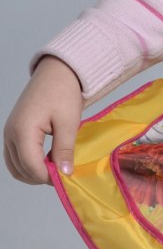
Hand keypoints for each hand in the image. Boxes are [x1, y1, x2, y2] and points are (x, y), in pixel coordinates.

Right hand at [3, 56, 82, 184]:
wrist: (58, 71)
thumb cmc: (64, 92)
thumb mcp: (68, 122)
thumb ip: (64, 150)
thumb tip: (64, 174)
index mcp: (22, 131)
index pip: (31, 167)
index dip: (48, 177)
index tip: (66, 177)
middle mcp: (10, 133)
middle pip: (20, 169)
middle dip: (41, 176)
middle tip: (62, 173)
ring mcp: (9, 132)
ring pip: (15, 166)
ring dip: (33, 172)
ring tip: (56, 166)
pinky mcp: (13, 131)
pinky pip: (15, 156)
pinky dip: (28, 163)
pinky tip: (47, 158)